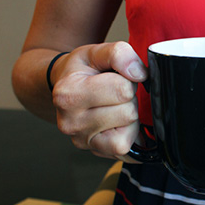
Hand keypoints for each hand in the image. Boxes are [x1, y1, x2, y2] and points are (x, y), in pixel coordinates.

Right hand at [50, 42, 146, 160]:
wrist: (65, 88)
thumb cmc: (82, 71)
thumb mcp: (96, 52)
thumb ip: (119, 53)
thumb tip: (139, 74)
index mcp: (68, 94)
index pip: (122, 90)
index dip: (127, 81)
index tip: (114, 78)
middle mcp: (71, 122)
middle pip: (129, 112)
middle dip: (128, 100)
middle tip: (113, 94)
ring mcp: (82, 141)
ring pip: (130, 130)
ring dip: (129, 116)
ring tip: (113, 106)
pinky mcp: (96, 152)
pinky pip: (126, 147)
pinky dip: (128, 133)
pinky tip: (116, 122)